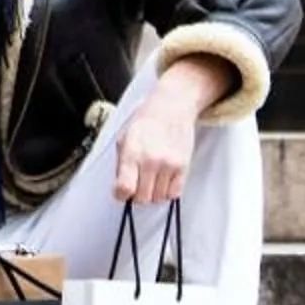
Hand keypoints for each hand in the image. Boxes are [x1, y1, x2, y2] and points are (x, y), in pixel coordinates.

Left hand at [112, 72, 202, 207]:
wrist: (171, 107)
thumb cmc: (146, 121)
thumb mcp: (123, 138)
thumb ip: (121, 165)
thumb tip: (120, 189)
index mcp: (131, 152)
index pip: (124, 188)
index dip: (120, 194)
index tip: (121, 192)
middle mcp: (150, 161)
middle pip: (142, 198)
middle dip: (137, 195)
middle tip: (137, 185)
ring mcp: (168, 165)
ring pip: (158, 198)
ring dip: (153, 193)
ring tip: (151, 178)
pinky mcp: (184, 167)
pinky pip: (174, 194)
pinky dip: (167, 191)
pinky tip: (163, 178)